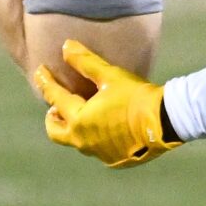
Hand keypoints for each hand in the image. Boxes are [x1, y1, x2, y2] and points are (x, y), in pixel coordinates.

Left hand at [33, 39, 177, 167]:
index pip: (54, 98)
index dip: (46, 82)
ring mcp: (98, 153)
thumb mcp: (110, 76)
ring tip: (84, 115)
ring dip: (75, 127)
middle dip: (52, 118)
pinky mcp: (114, 160)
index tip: (39, 72)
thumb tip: (65, 46)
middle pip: (55, 132)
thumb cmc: (136, 96)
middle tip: (55, 107)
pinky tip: (107, 128)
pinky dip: (95, 137)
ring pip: (77, 140)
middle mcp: (83, 140)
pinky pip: (97, 148)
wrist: (165, 122)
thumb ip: (84, 62)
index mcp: (79, 119)